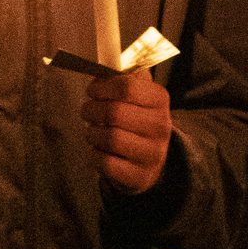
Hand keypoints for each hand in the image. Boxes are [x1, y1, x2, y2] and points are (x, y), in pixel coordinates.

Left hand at [81, 69, 172, 193]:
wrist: (152, 159)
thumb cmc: (137, 118)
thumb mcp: (138, 94)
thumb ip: (121, 78)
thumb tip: (99, 71)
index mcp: (160, 99)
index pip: (126, 87)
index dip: (102, 87)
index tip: (92, 91)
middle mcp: (161, 126)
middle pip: (114, 112)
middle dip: (92, 110)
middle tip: (87, 111)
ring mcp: (152, 154)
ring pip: (110, 138)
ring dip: (92, 133)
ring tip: (92, 131)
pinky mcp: (140, 177)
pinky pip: (107, 163)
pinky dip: (95, 155)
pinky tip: (98, 149)